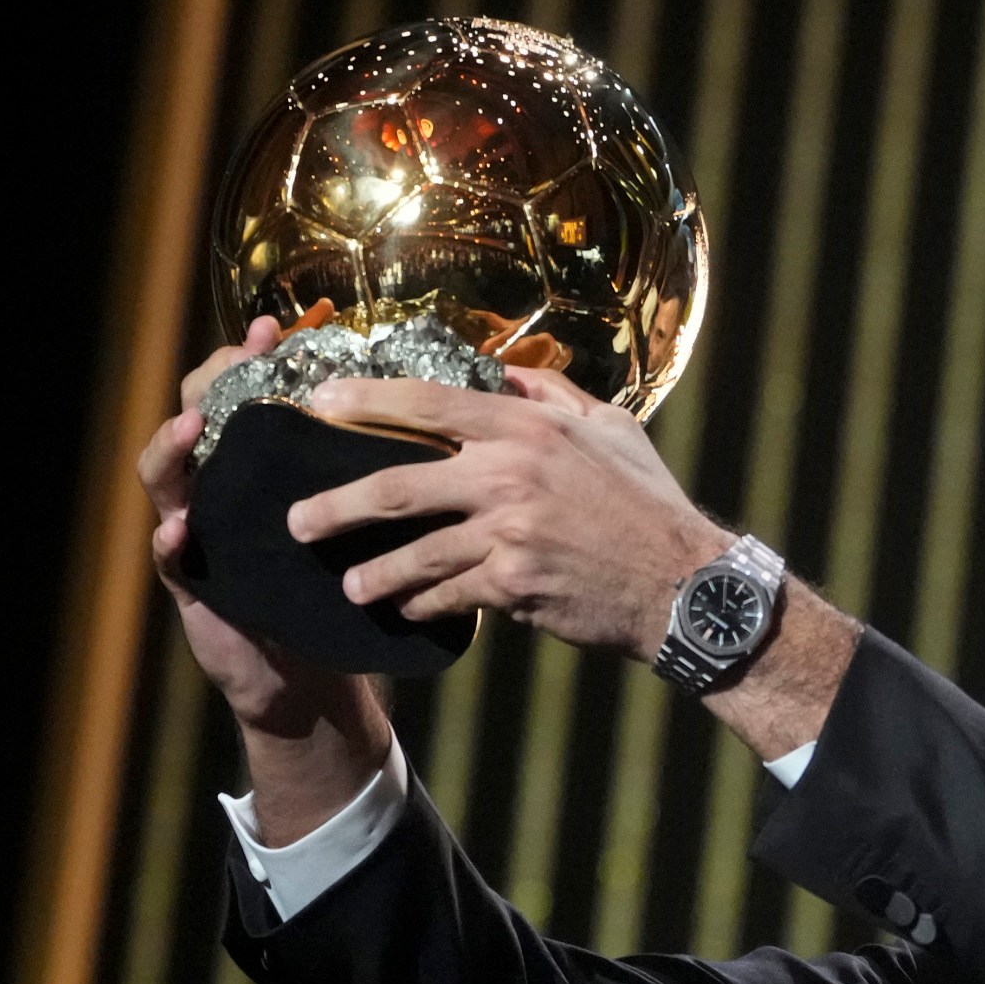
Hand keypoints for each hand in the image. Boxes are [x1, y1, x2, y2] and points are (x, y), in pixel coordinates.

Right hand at [143, 315, 374, 730]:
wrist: (312, 671)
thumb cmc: (345, 585)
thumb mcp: (367, 524)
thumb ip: (389, 473)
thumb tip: (454, 418)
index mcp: (266, 467)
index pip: (250, 395)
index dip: (257, 359)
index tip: (277, 328)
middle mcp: (225, 489)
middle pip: (197, 417)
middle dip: (208, 385)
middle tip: (231, 362)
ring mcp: (201, 532)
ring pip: (168, 478)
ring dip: (173, 450)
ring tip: (190, 428)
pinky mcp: (192, 584)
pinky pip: (170, 558)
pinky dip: (170, 541)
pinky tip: (180, 529)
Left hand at [289, 367, 732, 659]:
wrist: (685, 584)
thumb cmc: (649, 503)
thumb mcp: (613, 429)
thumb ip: (554, 396)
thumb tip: (507, 373)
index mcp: (529, 427)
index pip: (429, 403)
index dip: (367, 400)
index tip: (322, 403)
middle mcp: (510, 475)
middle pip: (397, 487)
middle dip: (337, 507)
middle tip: (299, 521)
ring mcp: (508, 533)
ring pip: (415, 554)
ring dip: (375, 574)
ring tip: (352, 586)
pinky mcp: (513, 586)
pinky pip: (449, 596)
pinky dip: (425, 605)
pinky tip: (410, 610)